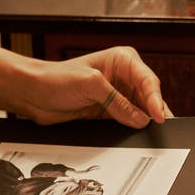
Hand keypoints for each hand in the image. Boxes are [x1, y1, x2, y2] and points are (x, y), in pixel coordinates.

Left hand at [22, 46, 172, 127]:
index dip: (155, 99)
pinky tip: (136, 135)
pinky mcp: (108, 112)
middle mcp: (123, 76)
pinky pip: (127, 122)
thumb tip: (140, 118)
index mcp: (122, 60)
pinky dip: (132, 129)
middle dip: (154, 112)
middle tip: (161, 128)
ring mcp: (116, 96)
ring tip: (152, 134)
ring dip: (144, 122)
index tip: (158, 117)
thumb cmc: (55, 78)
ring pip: (141, 111)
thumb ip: (117, 102)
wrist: (33, 94)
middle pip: (148, 96)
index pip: (148, 80)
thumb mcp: (90, 85)